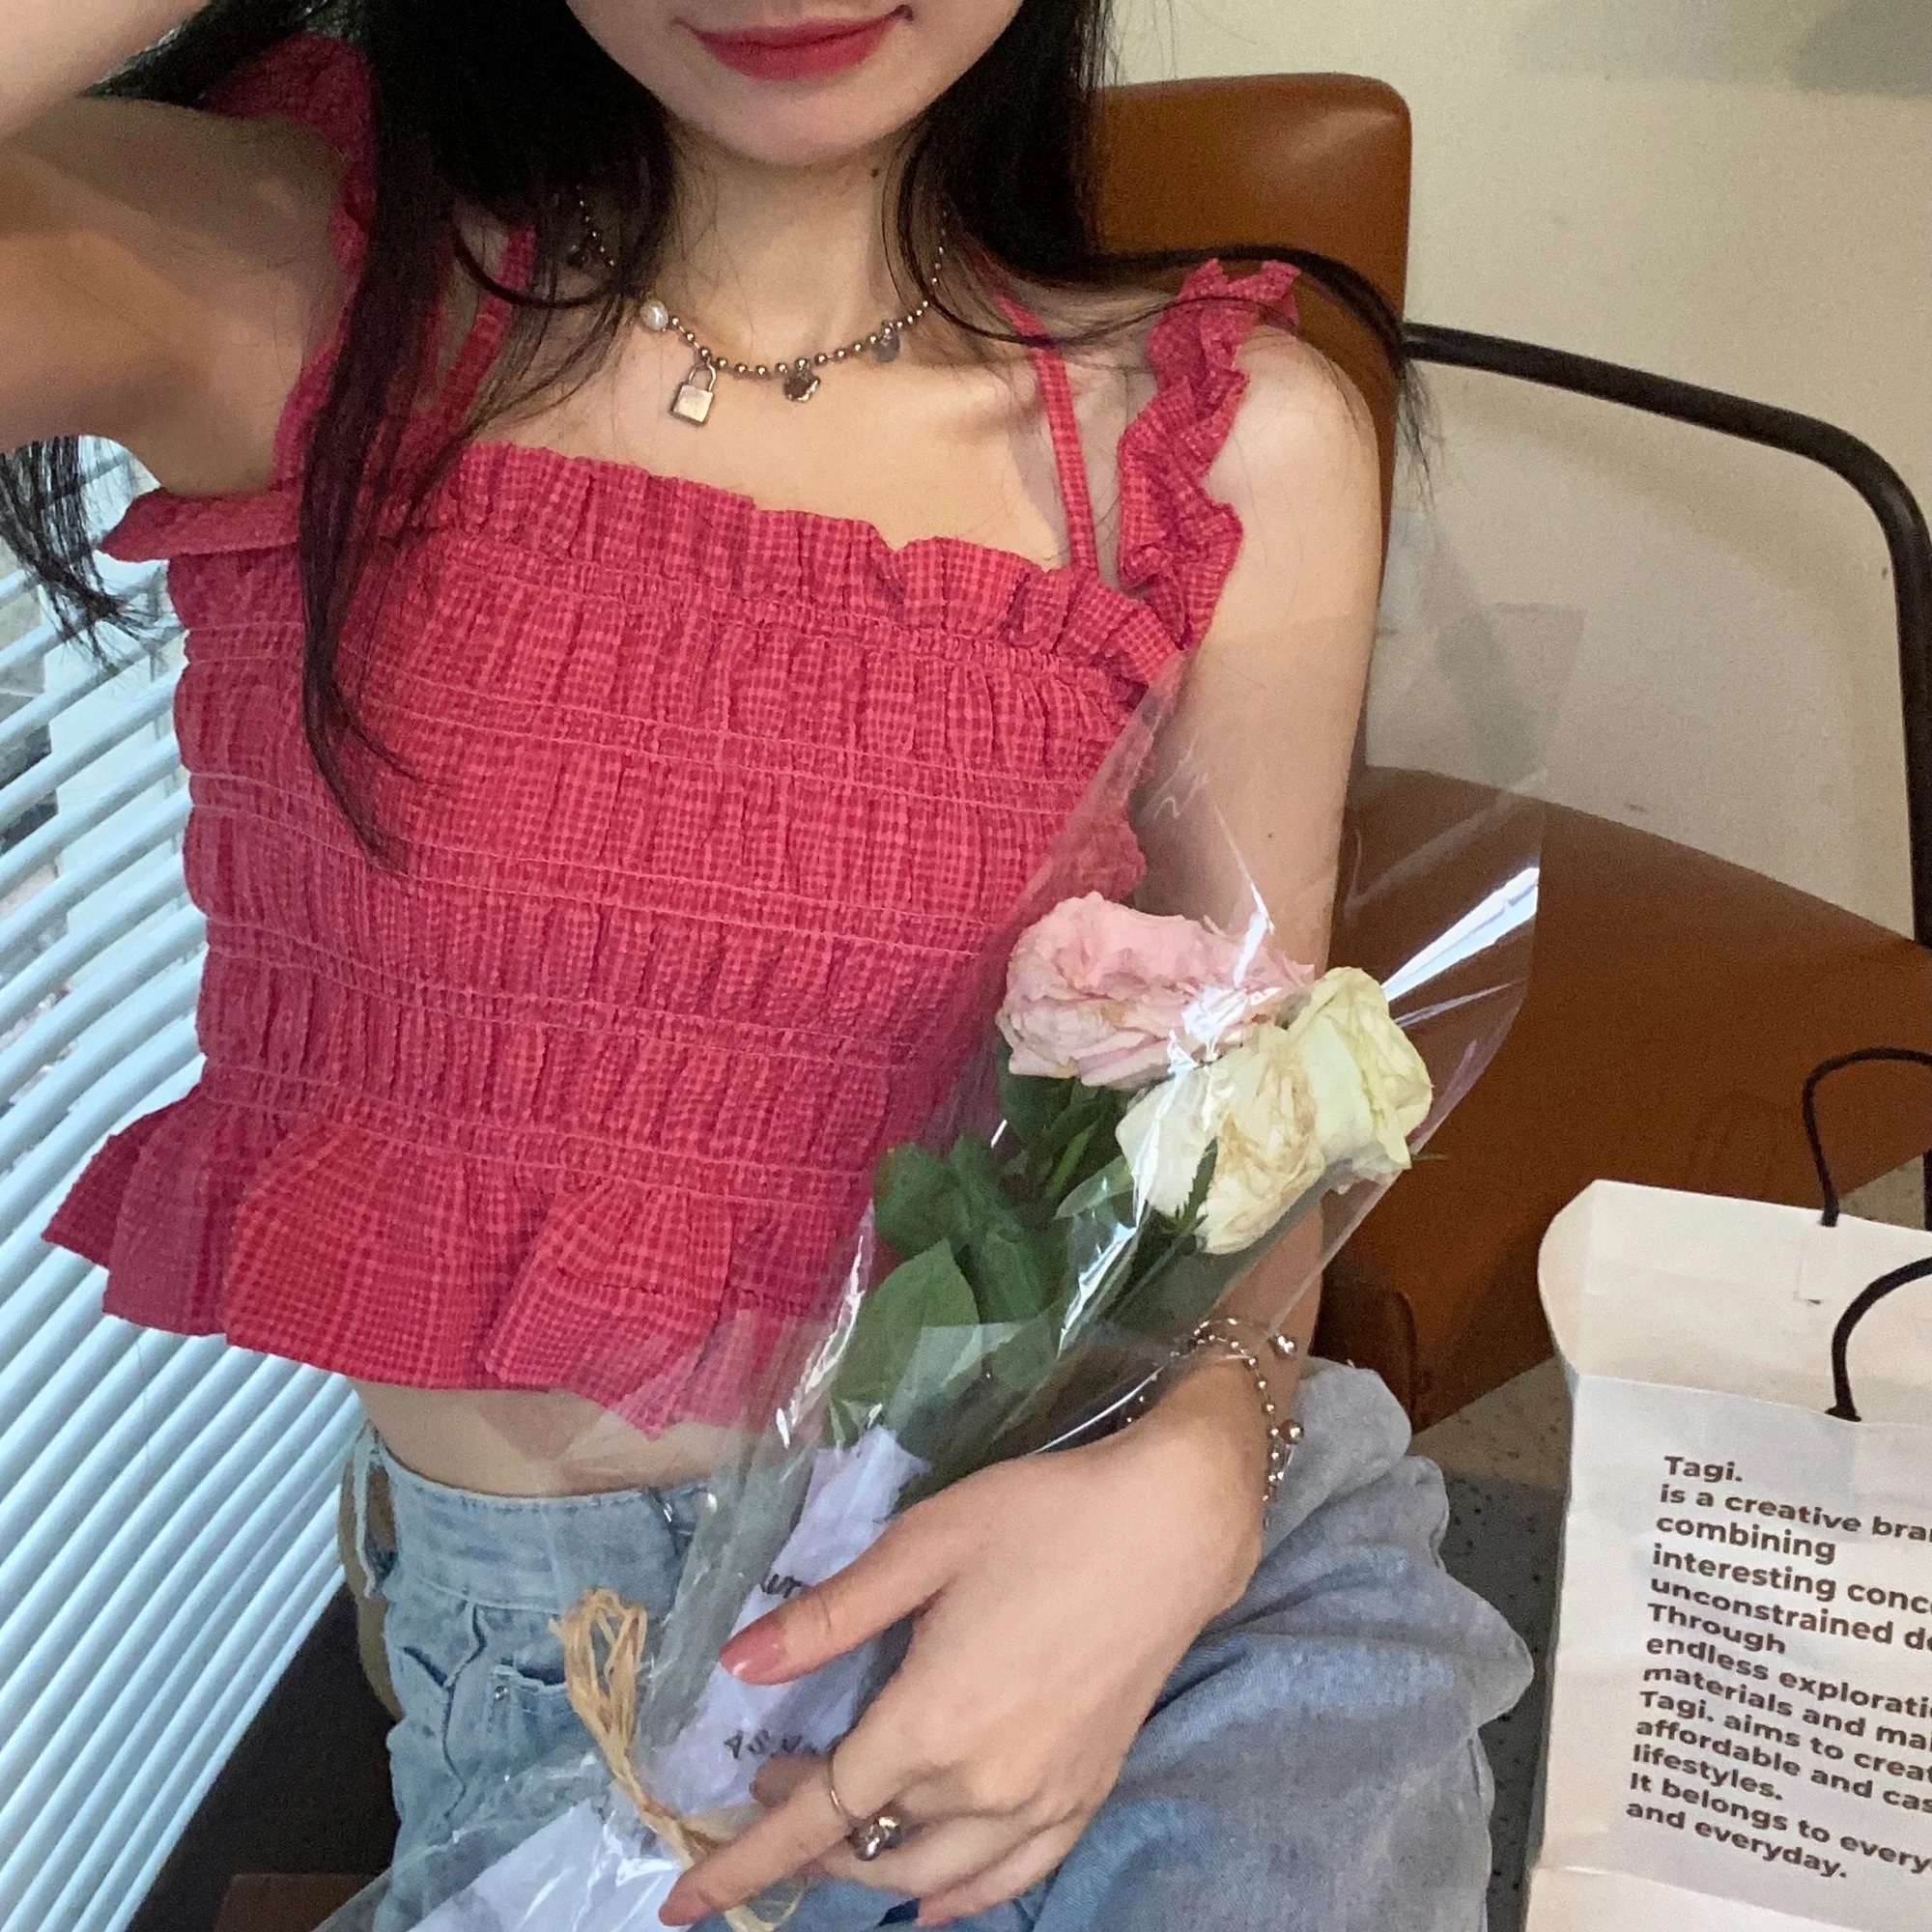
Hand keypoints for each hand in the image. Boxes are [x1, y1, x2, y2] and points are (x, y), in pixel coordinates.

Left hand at [658, 1360, 1267, 1927]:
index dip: (744, 1861)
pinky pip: (1012, 1877)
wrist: (1171, 1526)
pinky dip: (962, 1897)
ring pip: (934, 1875)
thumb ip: (829, 1616)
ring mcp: (1040, 1799)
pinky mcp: (1086, 1793)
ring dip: (872, 1870)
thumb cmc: (1041, 1518)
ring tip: (836, 1844)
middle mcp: (982, 1783)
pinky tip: (935, 1902)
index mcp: (929, 1723)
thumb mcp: (922, 1546)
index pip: (816, 1815)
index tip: (683, 1900)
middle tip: (771, 1792)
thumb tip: (738, 1666)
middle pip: (868, 1846)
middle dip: (806, 1841)